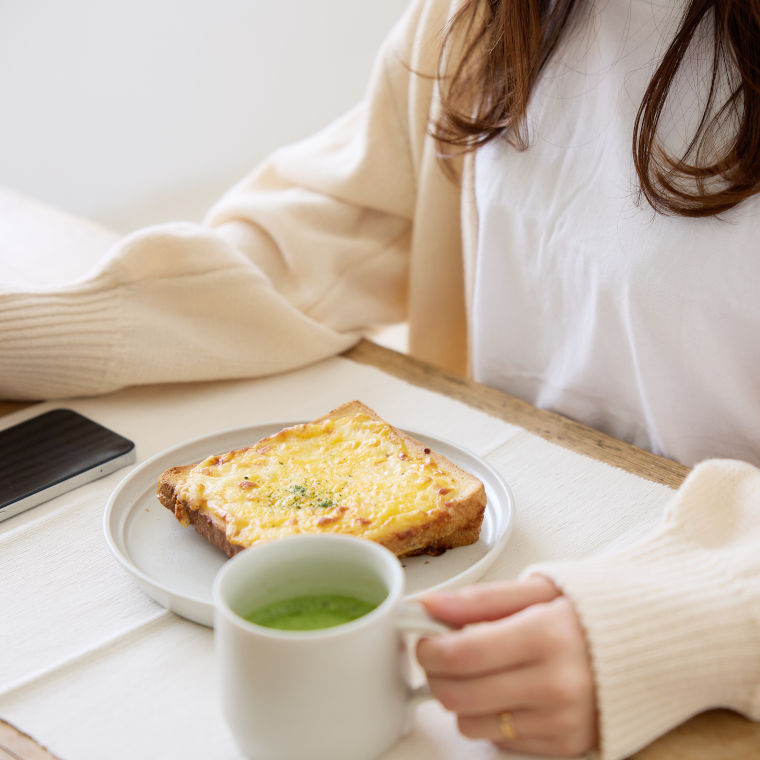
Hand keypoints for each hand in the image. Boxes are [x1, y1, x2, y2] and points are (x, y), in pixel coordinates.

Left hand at [416, 576, 597, 756]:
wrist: (651, 647)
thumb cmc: (589, 613)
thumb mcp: (536, 590)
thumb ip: (479, 599)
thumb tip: (429, 605)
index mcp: (545, 635)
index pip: (462, 653)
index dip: (429, 648)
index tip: (424, 638)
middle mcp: (556, 684)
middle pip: (459, 695)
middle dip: (437, 674)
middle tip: (442, 654)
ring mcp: (562, 722)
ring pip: (472, 724)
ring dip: (463, 698)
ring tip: (482, 672)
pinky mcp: (567, 747)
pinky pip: (501, 743)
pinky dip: (494, 718)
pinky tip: (512, 691)